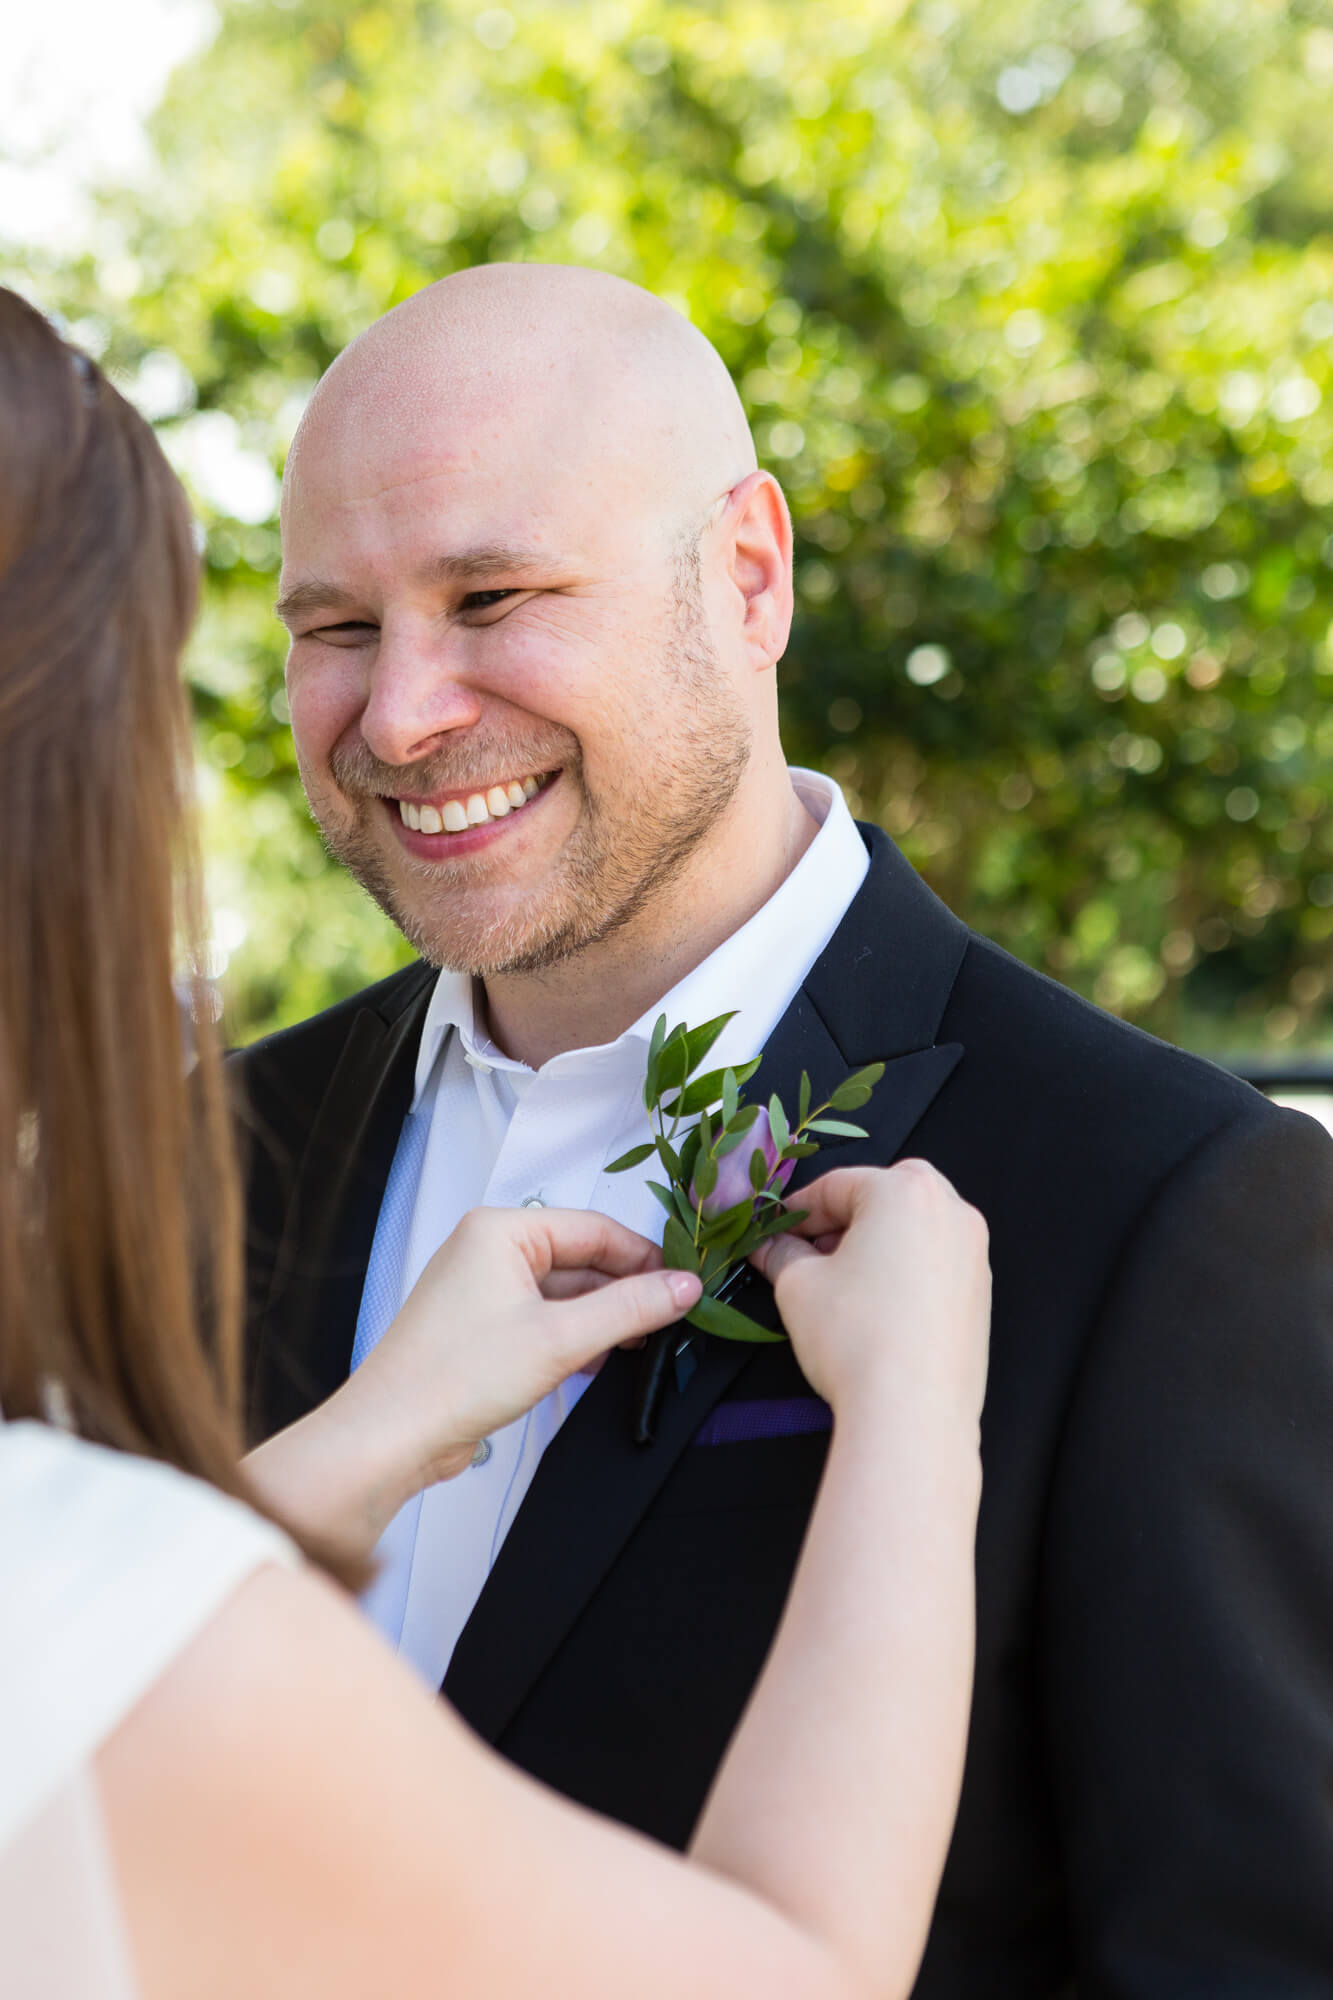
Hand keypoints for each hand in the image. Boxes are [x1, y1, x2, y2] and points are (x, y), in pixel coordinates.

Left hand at [246, 1209, 698, 1562]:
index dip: (645, 1257)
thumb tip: (685, 1288)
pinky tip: (606, 1360)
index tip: (687, 1284)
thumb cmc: (457, 1377)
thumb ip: (629, 1309)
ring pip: (564, 1292)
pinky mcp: (481, 1330)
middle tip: (676, 1318)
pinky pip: (544, 1319)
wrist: (390, 1437)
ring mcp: (483, 1291)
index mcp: (500, 1230)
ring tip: (649, 1343)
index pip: (594, 1228)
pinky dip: (577, 1336)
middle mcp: (489, 1250)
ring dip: (604, 1317)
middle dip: (626, 1289)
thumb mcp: (560, 1339)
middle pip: (580, 1258)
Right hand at [749, 1162, 989, 1430]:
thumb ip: (781, 1254)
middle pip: (884, 1197)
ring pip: (913, 1230)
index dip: (796, 1211)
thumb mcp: (798, 1286)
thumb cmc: (855, 1336)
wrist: (914, 1411)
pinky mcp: (981, 1294)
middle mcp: (951, 1211)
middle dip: (842, 1221)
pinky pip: (934, 1264)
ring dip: (874, 1245)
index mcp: (906, 1191)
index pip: (837, 1185)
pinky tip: (876, 1308)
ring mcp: (974, 1254)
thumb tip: (771, 1247)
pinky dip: (904, 1271)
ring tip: (839, 1283)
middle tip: (808, 1254)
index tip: (774, 1233)